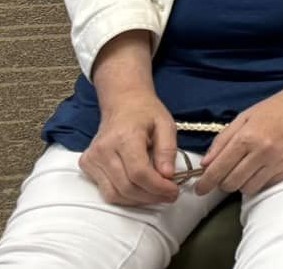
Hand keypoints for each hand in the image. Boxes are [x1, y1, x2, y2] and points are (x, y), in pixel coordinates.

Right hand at [79, 91, 178, 205]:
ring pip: (114, 194)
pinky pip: (106, 191)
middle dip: (151, 196)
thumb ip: (168, 150)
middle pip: (127, 187)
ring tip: (157, 195)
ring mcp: (92, 159)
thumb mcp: (166, 124)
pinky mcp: (87, 165)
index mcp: (125, 137)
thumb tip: (168, 175)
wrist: (122, 103)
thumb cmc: (146, 113)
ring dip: (138, 200)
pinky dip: (125, 196)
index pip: (139, 173)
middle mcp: (104, 150)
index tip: (174, 191)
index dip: (158, 187)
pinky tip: (140, 190)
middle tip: (169, 196)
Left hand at [194, 84, 282, 195]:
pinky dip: (259, 181)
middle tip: (224, 175)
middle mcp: (262, 152)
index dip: (205, 183)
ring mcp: (279, 162)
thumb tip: (206, 164)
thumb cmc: (278, 106)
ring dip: (242, 183)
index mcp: (247, 137)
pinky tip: (261, 169)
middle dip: (223, 183)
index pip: (218, 169)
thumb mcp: (246, 116)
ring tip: (244, 171)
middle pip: (231, 183)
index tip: (199, 189)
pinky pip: (267, 185)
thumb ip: (223, 140)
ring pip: (248, 188)